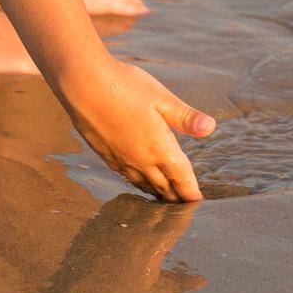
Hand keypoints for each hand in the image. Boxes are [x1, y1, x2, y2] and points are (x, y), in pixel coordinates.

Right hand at [55, 57, 216, 202]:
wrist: (82, 84)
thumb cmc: (124, 86)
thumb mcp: (161, 97)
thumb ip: (186, 117)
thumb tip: (211, 128)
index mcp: (159, 147)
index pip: (181, 178)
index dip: (191, 193)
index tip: (199, 203)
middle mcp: (141, 160)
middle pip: (163, 188)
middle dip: (177, 199)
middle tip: (186, 208)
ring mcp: (121, 160)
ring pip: (144, 186)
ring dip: (158, 195)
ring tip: (166, 201)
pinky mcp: (105, 155)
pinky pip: (127, 178)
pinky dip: (139, 185)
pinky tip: (138, 182)